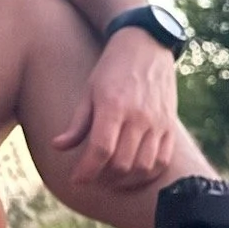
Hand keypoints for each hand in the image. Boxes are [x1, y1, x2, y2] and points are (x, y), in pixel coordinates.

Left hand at [52, 29, 180, 188]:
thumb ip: (77, 123)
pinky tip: (132, 175)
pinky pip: (162, 161)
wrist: (147, 45)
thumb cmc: (112, 68)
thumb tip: (57, 147)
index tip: (76, 180)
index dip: (86, 171)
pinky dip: (147, 175)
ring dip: (125, 182)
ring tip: (109, 180)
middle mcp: (139, 117)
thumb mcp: (89, 90)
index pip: (101, 150)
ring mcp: (158, 122)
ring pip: (144, 167)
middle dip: (102, 179)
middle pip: (122, 163)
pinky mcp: (171, 125)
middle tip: (91, 178)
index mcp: (114, 106)